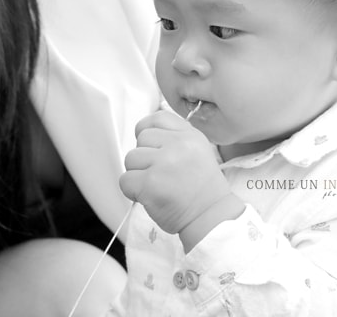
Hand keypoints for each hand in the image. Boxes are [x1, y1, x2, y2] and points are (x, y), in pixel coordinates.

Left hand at [119, 110, 242, 248]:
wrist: (211, 217)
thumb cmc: (202, 189)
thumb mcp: (199, 151)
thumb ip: (176, 138)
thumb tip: (145, 134)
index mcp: (190, 135)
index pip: (158, 118)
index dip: (148, 131)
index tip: (151, 148)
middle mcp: (178, 145)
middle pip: (141, 139)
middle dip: (144, 157)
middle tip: (159, 174)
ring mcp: (164, 163)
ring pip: (130, 158)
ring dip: (137, 174)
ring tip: (156, 186)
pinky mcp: (150, 183)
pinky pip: (125, 180)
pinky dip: (132, 191)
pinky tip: (149, 197)